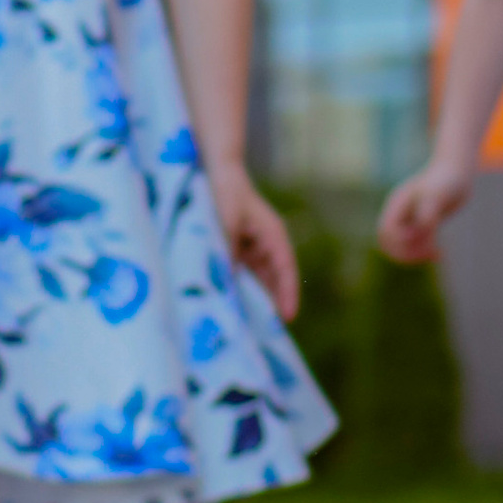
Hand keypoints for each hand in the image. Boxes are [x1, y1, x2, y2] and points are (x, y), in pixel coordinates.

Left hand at [209, 166, 299, 321]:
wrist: (214, 170)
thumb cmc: (225, 194)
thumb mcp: (226, 226)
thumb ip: (228, 255)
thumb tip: (227, 287)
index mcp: (273, 235)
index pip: (286, 269)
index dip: (288, 294)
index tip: (288, 317)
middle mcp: (266, 242)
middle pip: (272, 279)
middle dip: (269, 303)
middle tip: (266, 332)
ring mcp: (251, 245)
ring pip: (256, 278)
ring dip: (251, 296)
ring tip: (247, 324)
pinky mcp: (235, 246)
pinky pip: (239, 272)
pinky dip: (236, 286)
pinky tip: (228, 302)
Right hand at [376, 162, 472, 263]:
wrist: (458, 171)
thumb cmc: (448, 179)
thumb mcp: (439, 193)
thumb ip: (429, 209)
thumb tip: (424, 227)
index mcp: (398, 204)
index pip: (386, 230)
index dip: (401, 240)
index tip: (424, 236)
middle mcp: (400, 212)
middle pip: (388, 242)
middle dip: (405, 252)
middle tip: (428, 252)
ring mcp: (409, 219)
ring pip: (401, 246)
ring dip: (415, 254)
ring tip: (435, 252)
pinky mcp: (421, 225)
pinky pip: (415, 245)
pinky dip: (424, 252)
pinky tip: (440, 253)